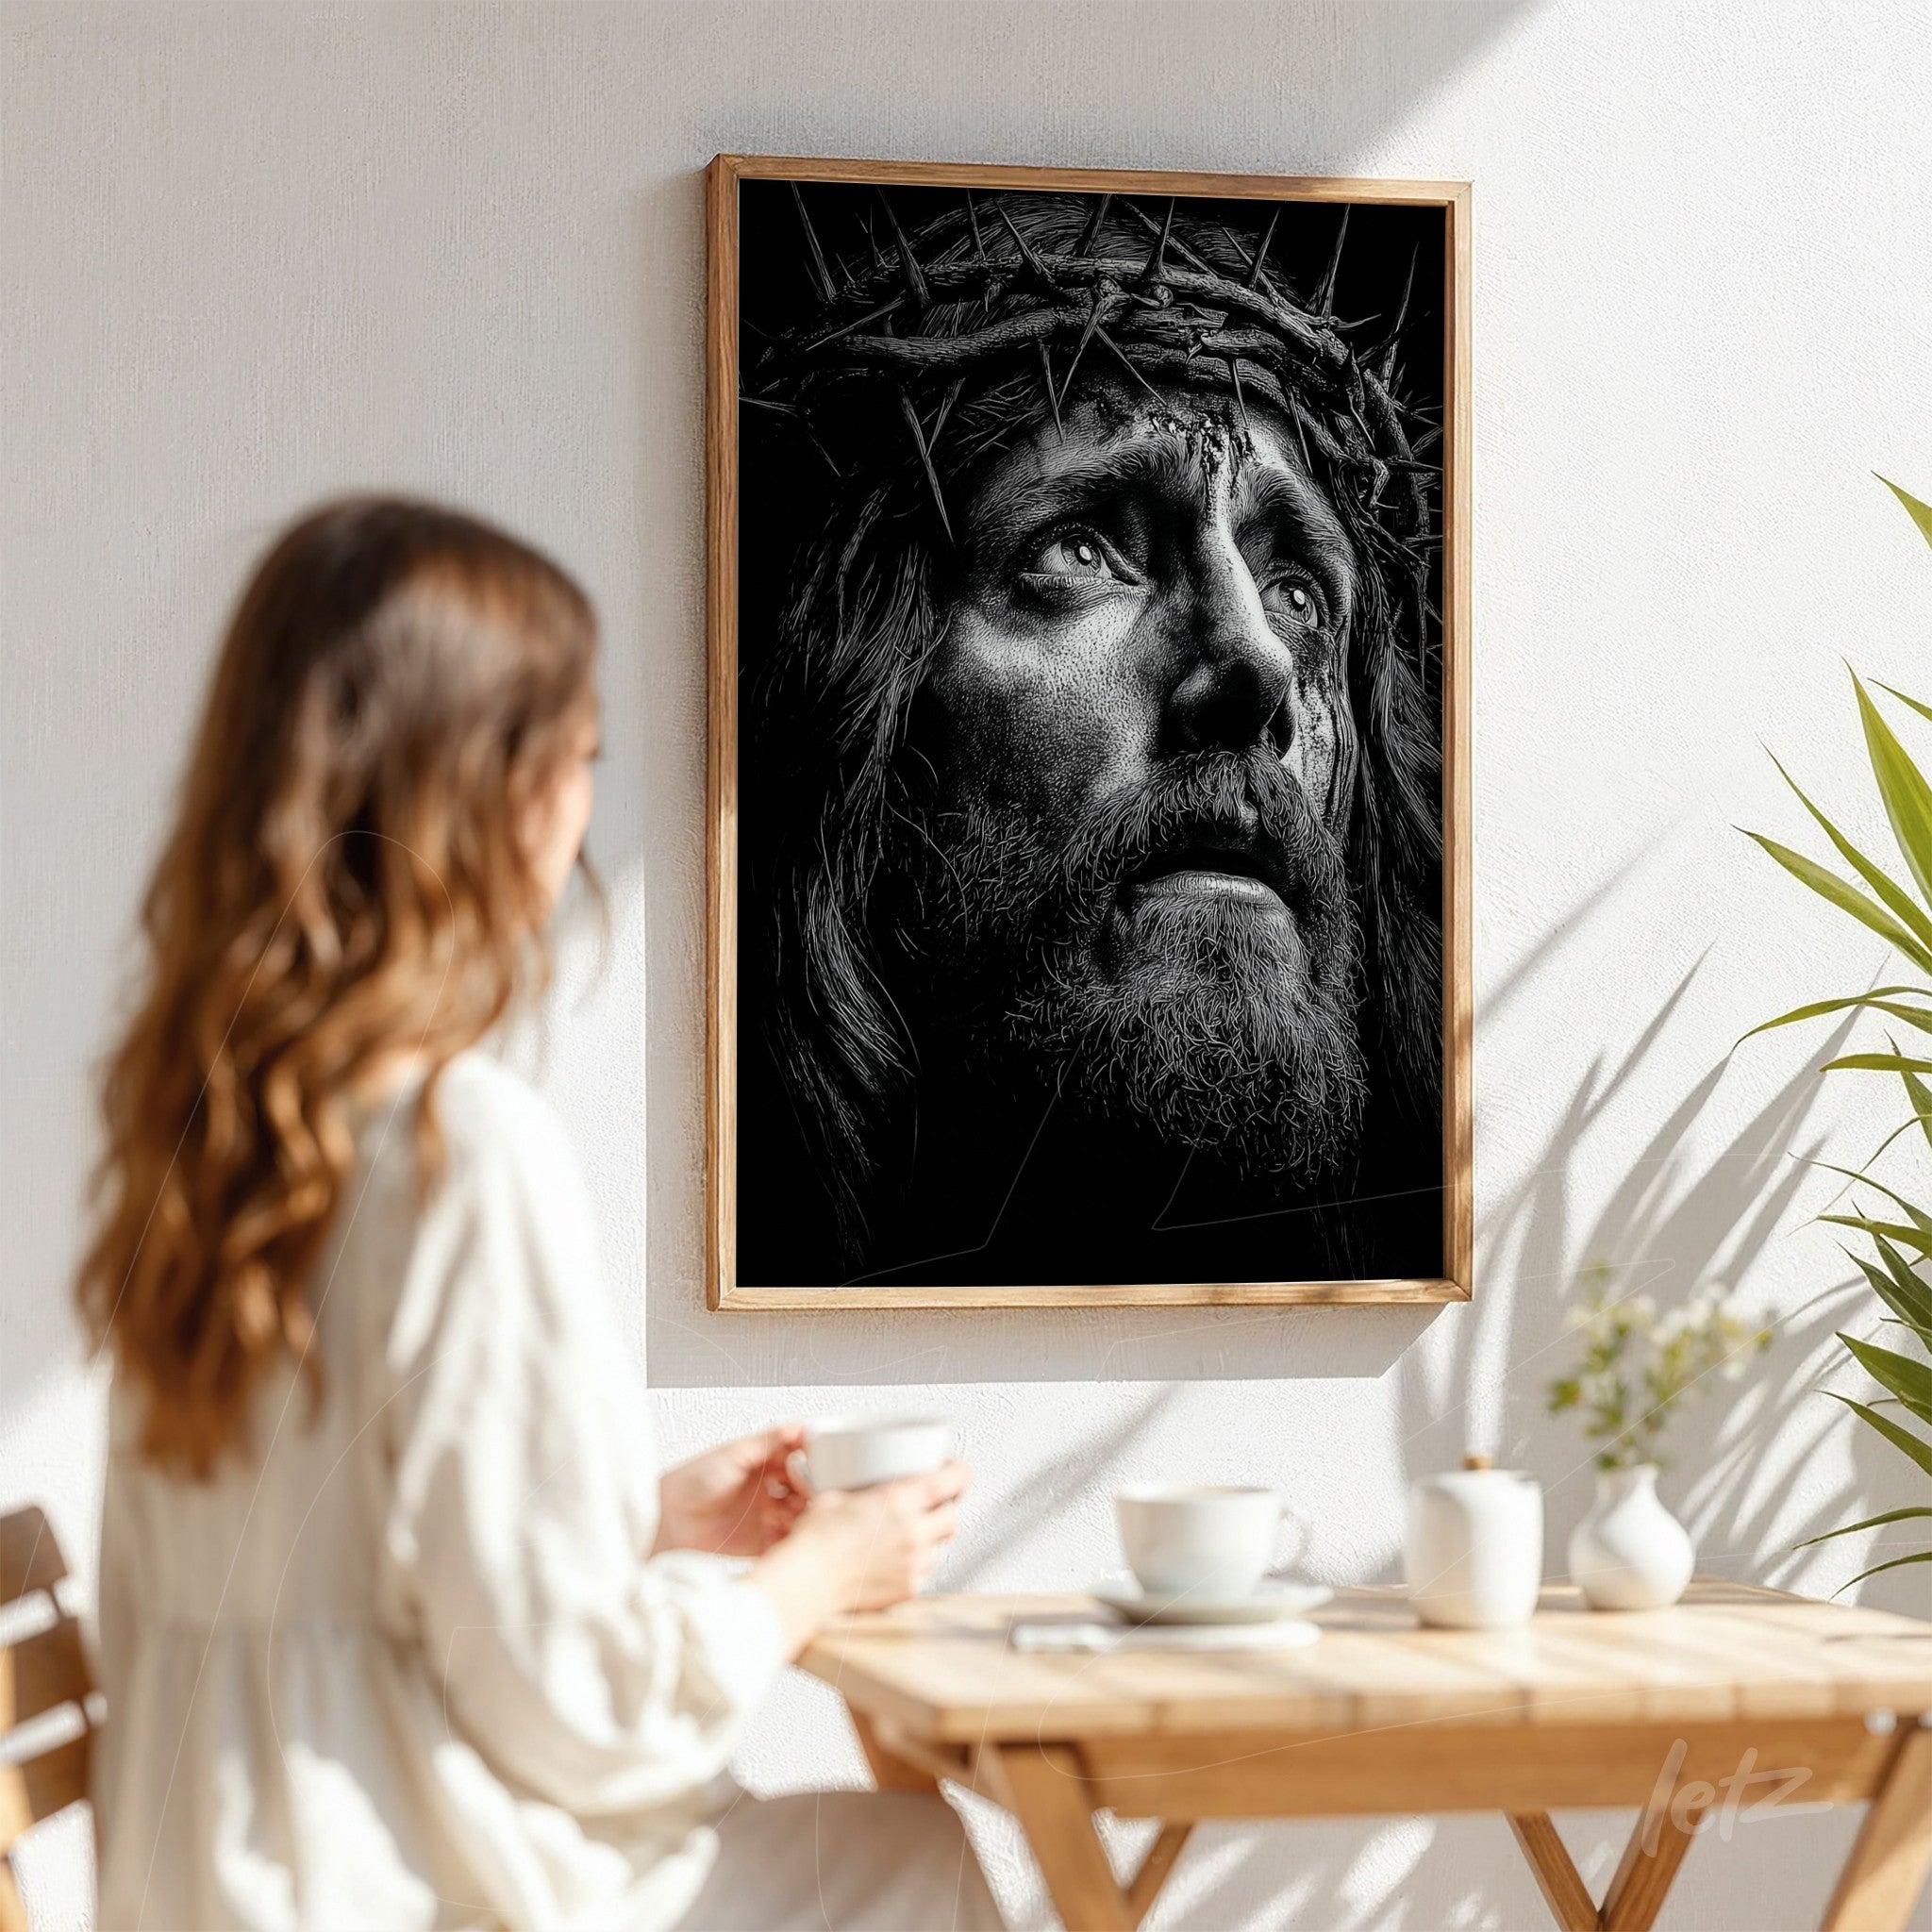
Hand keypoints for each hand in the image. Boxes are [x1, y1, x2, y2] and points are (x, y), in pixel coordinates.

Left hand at [653, 1426, 808, 1558]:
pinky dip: (794, 1539)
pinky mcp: (760, 1542)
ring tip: (800, 1513)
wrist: (668, 1520)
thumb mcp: (732, 1453)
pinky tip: (793, 1534)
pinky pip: (786, 1541)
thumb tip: (800, 1426)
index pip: (798, 1459)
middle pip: (803, 1488)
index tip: (819, 1465)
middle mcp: (767, 1489)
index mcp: (762, 1463)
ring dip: (804, 1514)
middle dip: (811, 1490)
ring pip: (799, 1514)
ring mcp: (765, 1516)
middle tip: (812, 1492)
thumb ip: (769, 1440)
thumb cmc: (692, 1481)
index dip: (810, 1462)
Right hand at [792, 1461, 971, 1612]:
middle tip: (929, 1509)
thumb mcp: (837, 1496)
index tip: (956, 1472)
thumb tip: (863, 1491)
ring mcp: (914, 1562)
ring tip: (902, 1540)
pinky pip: (921, 1573)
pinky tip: (890, 1563)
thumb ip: (864, 1493)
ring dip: (928, 1542)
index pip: (953, 1479)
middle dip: (944, 1512)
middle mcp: (914, 1531)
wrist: (809, 1579)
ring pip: (939, 1548)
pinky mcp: (908, 1588)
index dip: (959, 1473)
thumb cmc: (817, 1539)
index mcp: (900, 1500)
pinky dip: (911, 1567)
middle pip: (952, 1517)